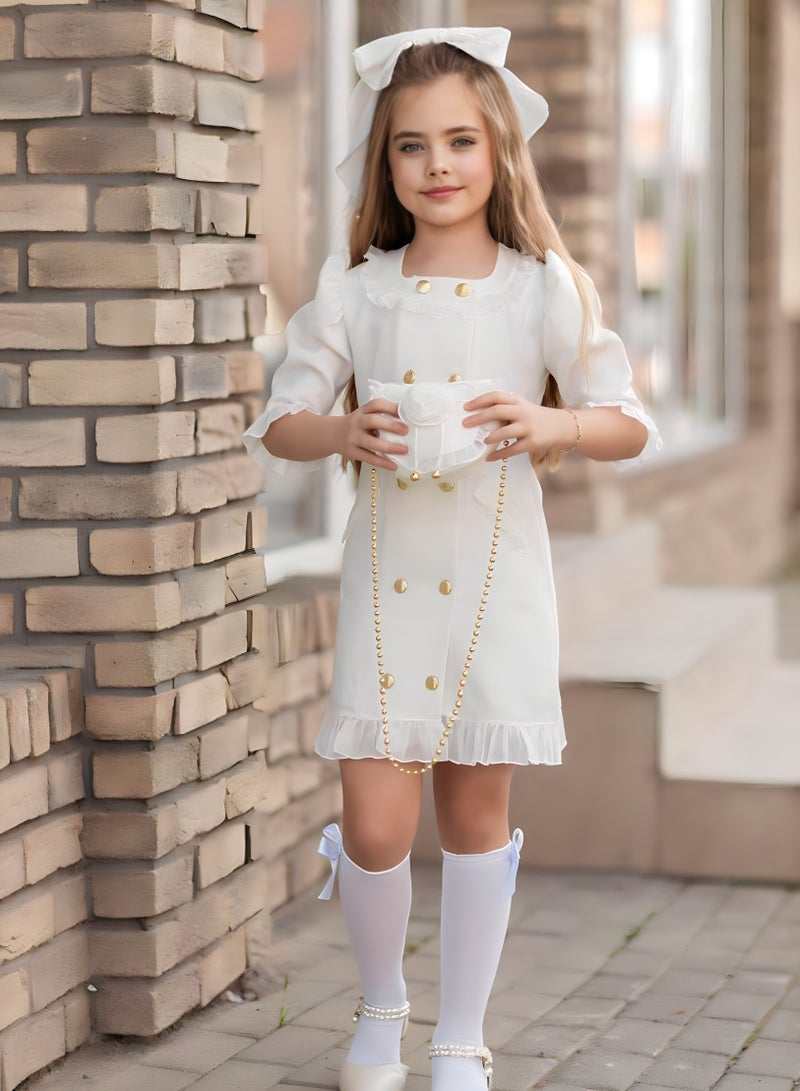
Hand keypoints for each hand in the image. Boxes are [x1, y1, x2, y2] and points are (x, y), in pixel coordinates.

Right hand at [338, 398, 407, 470]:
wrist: (332, 434)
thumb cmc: (355, 425)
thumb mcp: (364, 415)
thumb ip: (380, 416)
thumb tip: (405, 423)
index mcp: (362, 411)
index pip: (376, 404)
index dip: (390, 407)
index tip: (403, 412)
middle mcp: (356, 422)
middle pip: (372, 421)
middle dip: (390, 425)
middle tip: (405, 430)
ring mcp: (353, 438)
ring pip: (371, 443)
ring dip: (389, 447)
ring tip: (404, 450)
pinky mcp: (352, 452)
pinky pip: (368, 458)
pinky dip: (382, 462)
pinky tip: (393, 465)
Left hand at [462, 392, 576, 461]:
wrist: (562, 427)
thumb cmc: (537, 418)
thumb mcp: (523, 408)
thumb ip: (506, 410)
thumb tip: (480, 417)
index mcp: (518, 402)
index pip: (496, 396)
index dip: (480, 400)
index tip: (466, 407)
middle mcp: (522, 412)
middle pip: (497, 411)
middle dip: (479, 417)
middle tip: (466, 424)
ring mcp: (528, 428)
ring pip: (504, 432)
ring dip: (490, 437)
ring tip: (482, 441)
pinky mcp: (532, 443)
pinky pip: (512, 450)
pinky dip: (498, 455)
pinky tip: (489, 458)